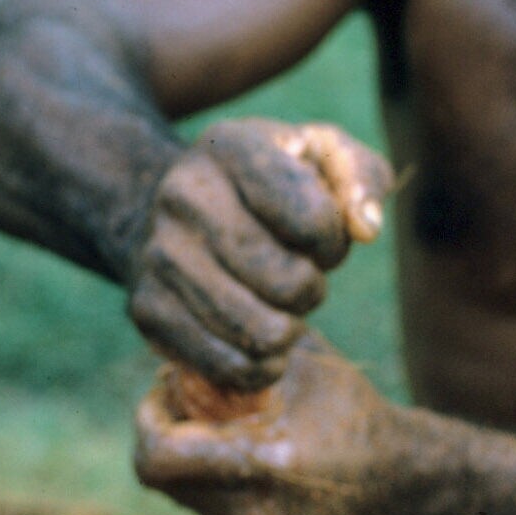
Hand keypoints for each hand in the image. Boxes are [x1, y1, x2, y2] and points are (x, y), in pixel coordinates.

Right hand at [129, 118, 393, 392]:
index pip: (314, 220)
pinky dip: (261, 367)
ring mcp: (159, 256)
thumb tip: (366, 228)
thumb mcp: (320, 157)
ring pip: (262, 334)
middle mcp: (182, 196)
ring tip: (277, 306)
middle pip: (288, 284)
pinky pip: (229, 367)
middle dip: (311, 289)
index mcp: (228, 147)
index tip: (318, 235)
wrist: (171, 213)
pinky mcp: (148, 311)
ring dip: (288, 329)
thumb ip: (362, 177)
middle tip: (298, 276)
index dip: (332, 241)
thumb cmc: (266, 188)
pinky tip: (261, 344)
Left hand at [134, 333, 406, 514]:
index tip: (165, 388)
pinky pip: (203, 511)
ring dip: (186, 456)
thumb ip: (235, 352)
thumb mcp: (298, 363)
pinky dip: (209, 481)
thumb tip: (176, 343)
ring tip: (224, 427)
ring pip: (179, 494)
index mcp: (266, 467)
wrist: (398, 482)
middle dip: (164, 432)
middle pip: (160, 476)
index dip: (148, 418)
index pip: (158, 456)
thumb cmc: (350, 411)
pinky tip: (243, 457)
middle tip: (186, 400)